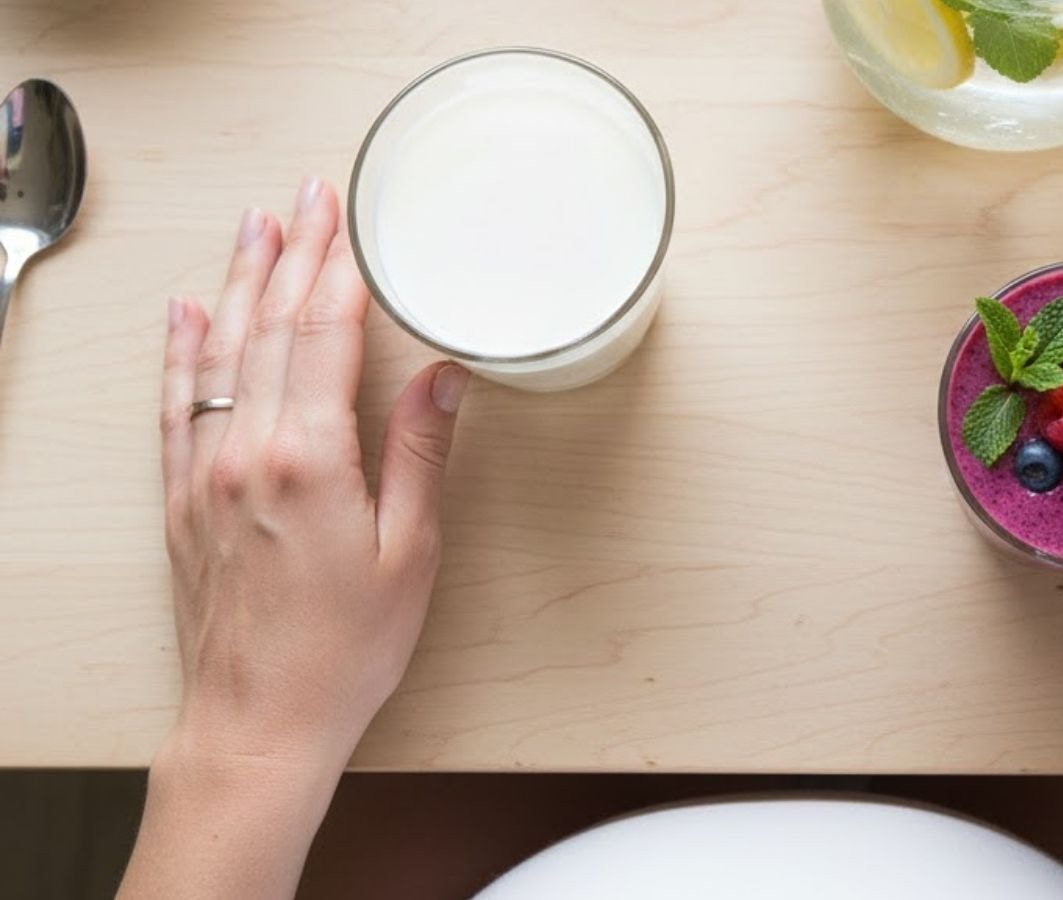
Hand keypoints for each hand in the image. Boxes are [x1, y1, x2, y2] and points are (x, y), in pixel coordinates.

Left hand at [121, 178, 466, 898]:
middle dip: (291, 254)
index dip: (334, 269)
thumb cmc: (346, 649)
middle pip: (269, 328)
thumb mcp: (410, 552)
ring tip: (254, 227)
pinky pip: (175, 404)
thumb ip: (419, 454)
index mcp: (308, 460)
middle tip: (307, 196)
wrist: (258, 720)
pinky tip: (186, 313)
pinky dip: (180, 351)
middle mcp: (245, 452)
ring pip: (217, 353)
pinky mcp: (183, 500)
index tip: (343, 217)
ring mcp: (205, 473)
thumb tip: (444, 375)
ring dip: (236, 283)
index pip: (322, 336)